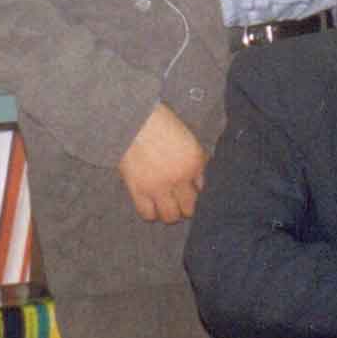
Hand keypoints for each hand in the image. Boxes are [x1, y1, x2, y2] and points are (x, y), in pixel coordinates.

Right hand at [118, 103, 205, 222]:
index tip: (192, 194)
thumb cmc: (162, 125)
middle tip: (181, 205)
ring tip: (167, 208)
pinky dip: (150, 214)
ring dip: (170, 215)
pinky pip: (147, 213)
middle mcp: (179, 178)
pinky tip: (152, 207)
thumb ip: (196, 161)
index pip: (202, 190)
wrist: (134, 122)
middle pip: (189, 208)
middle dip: (187, 209)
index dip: (197, 193)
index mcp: (194, 163)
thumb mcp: (189, 140)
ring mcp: (158, 187)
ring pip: (169, 216)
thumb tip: (199, 181)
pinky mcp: (138, 190)